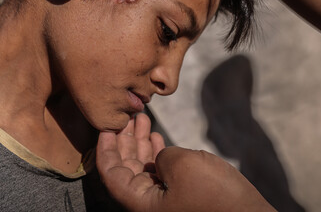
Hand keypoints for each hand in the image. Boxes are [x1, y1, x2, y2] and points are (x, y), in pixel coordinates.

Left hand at [97, 114, 274, 211]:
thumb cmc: (215, 195)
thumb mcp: (181, 165)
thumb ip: (160, 155)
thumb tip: (158, 157)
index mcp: (141, 203)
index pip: (110, 175)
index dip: (105, 149)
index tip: (106, 126)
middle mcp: (149, 204)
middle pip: (125, 169)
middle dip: (124, 140)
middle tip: (127, 116)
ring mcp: (165, 200)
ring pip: (143, 168)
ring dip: (140, 143)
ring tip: (142, 119)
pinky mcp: (181, 196)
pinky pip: (159, 173)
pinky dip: (156, 153)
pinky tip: (156, 137)